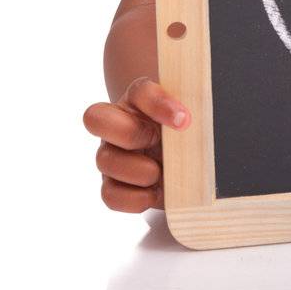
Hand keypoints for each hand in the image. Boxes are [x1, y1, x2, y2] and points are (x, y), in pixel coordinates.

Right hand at [83, 76, 190, 212]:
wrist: (186, 165)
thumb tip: (194, 119)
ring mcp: (110, 155)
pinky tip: (156, 192)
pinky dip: (136, 198)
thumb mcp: (193, 119)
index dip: (158, 103)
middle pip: (95, 118)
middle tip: (157, 142)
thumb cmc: (188, 136)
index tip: (185, 119)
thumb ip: (194, 112)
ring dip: (138, 170)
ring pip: (104, 160)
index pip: (139, 91)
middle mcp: (117, 124)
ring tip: (161, 173)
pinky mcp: (112, 186)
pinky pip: (110, 195)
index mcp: (138, 100)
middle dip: (131, 133)